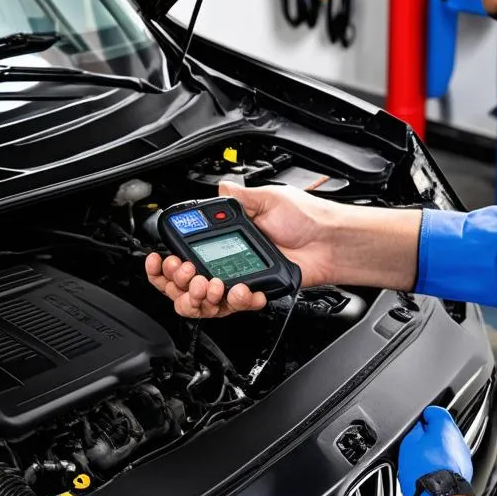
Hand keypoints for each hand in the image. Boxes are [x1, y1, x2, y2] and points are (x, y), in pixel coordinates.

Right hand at [145, 180, 338, 318]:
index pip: (186, 252)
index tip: (166, 261)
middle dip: (179, 284)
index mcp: (226, 235)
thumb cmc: (308, 218)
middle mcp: (228, 259)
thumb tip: (220, 188)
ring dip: (202, 297)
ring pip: (207, 302)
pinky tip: (242, 290)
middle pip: (188, 284)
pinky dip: (235, 301)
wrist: (331, 241)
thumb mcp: (270, 199)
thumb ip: (241, 198)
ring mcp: (240, 279)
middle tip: (187, 274)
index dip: (170, 263)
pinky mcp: (255, 294)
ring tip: (213, 286)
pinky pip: (235, 307)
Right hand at [397, 406, 472, 495]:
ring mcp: (463, 455)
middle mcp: (457, 438)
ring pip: (448, 446)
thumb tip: (417, 427)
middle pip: (443, 430)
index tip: (417, 423)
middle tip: (416, 445)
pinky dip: (442, 464)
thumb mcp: (407, 445)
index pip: (434, 411)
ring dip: (437, 450)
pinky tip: (430, 473)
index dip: (423, 416)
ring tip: (422, 462)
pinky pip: (451, 462)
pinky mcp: (464, 470)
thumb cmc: (423, 472)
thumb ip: (414, 430)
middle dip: (430, 436)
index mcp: (444, 427)